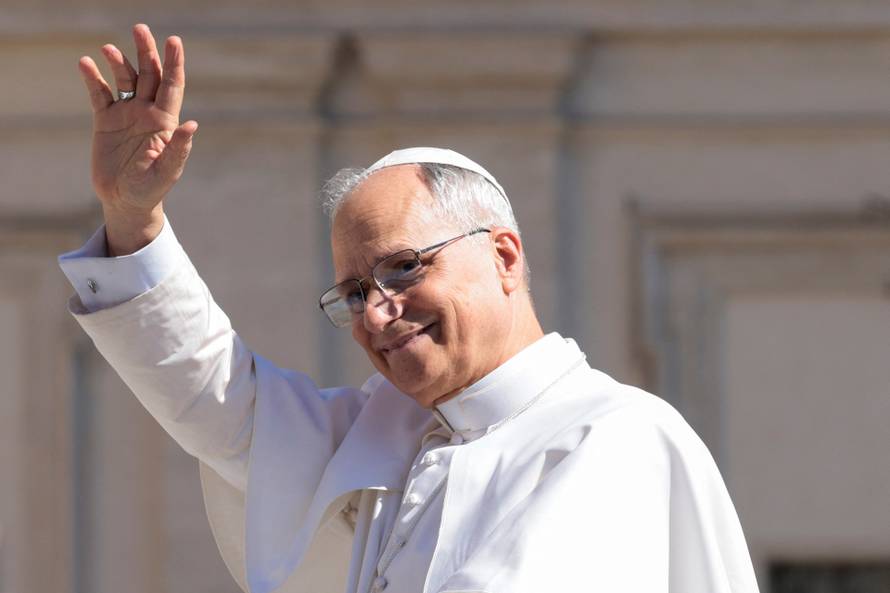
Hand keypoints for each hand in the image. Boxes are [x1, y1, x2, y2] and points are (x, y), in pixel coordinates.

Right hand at [78, 24, 197, 254]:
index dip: (175, 64)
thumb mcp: (166, 173)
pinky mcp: (106, 121)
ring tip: (109, 49)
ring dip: (119, 62)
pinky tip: (86, 64)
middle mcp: (147, 112)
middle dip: (147, 52)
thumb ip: (178, 149)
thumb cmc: (150, 190)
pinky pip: (99, 94)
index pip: (172, 86)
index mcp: (165, 122)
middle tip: (141, 29)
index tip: (175, 41)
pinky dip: (93, 78)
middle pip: (149, 74)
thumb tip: (192, 125)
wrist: (125, 201)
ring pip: (125, 80)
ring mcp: (126, 114)